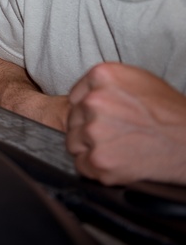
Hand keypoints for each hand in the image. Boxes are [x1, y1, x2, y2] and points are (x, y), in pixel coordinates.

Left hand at [66, 63, 185, 185]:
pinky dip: (95, 168)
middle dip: (90, 129)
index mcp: (101, 76)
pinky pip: (81, 165)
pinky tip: (118, 161)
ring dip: (90, 148)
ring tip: (119, 148)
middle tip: (117, 135)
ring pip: (74, 142)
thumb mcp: (138, 80)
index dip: (89, 111)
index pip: (75, 97)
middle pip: (73, 120)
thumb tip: (82, 95)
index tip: (105, 119)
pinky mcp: (99, 159)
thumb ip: (105, 84)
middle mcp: (93, 101)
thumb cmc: (170, 113)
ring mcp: (95, 131)